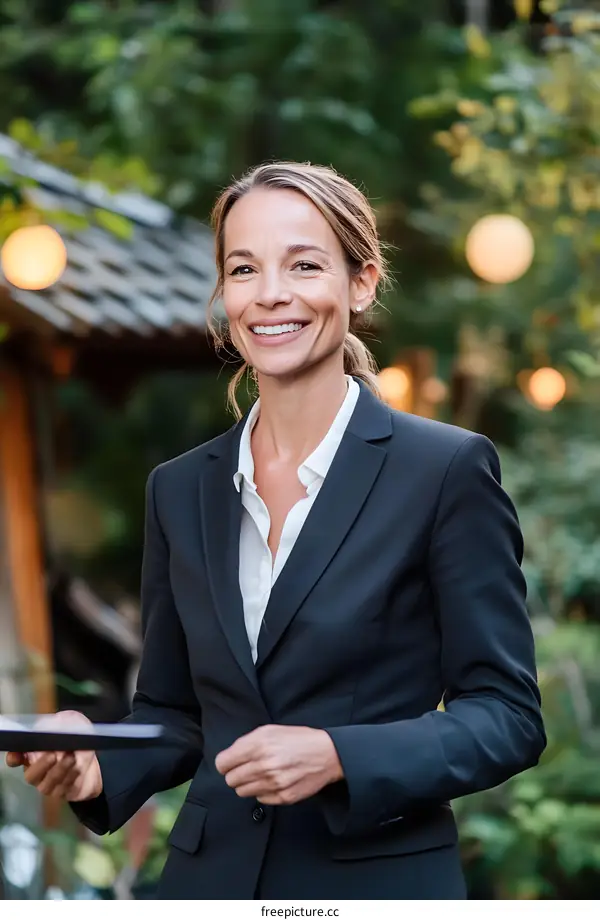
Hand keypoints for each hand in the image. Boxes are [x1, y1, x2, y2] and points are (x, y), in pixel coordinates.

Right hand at [5, 710, 103, 801]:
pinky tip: (78, 768)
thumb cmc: (75, 739)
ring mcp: (48, 784)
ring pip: (48, 782)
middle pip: (31, 775)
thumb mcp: (70, 724)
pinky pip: (63, 788)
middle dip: (41, 765)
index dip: (14, 757)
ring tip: (71, 758)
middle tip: (53, 754)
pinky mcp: (62, 792)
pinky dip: (71, 777)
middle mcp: (37, 772)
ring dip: (60, 769)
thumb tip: (54, 724)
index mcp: (32, 754)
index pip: (16, 758)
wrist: (92, 759)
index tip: (18, 754)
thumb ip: (59, 723)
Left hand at [215, 724, 342, 805]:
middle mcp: (264, 765)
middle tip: (247, 768)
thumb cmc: (297, 739)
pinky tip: (273, 781)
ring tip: (261, 774)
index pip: (223, 763)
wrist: (327, 754)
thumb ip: (246, 742)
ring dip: (248, 784)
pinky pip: (259, 799)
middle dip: (235, 774)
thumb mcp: (270, 730)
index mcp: (258, 745)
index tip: (229, 763)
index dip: (225, 763)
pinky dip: (263, 792)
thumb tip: (229, 758)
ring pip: (243, 792)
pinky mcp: (283, 797)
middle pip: (231, 780)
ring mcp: (274, 783)